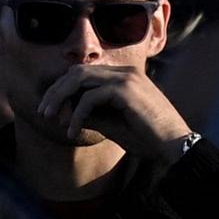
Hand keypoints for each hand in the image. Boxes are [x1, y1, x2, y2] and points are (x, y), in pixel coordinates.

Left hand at [35, 62, 188, 163]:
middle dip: (56, 90)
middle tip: (43, 111)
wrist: (175, 146)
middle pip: (78, 71)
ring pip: (80, 79)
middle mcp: (125, 72)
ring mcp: (126, 78)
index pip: (84, 72)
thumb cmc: (147, 138)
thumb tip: (63, 111)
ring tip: (50, 117)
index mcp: (124, 76)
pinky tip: (72, 131)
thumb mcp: (111, 124)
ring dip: (60, 98)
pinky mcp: (126, 90)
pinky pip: (89, 98)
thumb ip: (90, 113)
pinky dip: (76, 114)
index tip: (50, 108)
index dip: (63, 88)